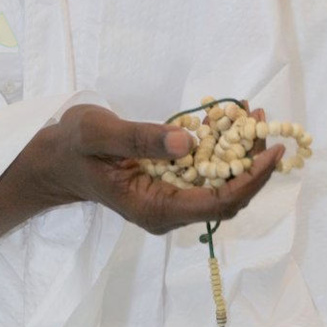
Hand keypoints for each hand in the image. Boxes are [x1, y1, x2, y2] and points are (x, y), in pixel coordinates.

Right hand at [34, 104, 282, 235]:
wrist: (57, 161)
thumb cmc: (73, 147)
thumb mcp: (99, 134)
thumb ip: (141, 138)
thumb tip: (188, 142)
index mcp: (153, 208)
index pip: (217, 203)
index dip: (250, 180)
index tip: (270, 150)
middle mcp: (167, 212)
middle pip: (226, 195)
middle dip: (251, 161)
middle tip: (260, 119)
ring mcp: (171, 201)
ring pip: (220, 185)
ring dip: (240, 152)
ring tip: (250, 114)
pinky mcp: (171, 187)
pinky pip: (206, 173)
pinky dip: (222, 148)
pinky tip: (228, 119)